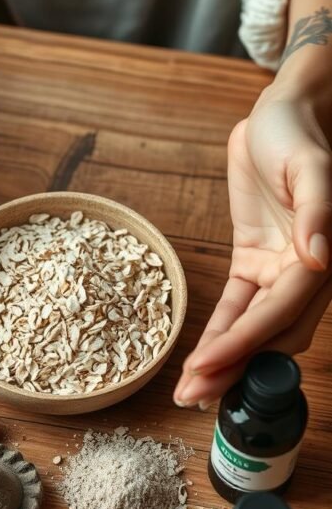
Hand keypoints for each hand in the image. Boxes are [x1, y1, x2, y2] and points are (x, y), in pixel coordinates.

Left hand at [174, 87, 331, 406]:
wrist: (285, 112)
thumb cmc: (299, 135)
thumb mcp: (312, 167)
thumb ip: (318, 213)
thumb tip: (320, 260)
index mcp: (324, 258)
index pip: (281, 313)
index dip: (246, 343)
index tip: (210, 366)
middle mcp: (305, 274)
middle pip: (269, 334)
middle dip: (232, 367)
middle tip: (193, 396)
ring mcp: (279, 270)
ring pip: (252, 328)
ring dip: (224, 360)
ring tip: (189, 390)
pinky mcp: (256, 260)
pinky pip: (236, 305)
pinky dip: (218, 332)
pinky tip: (197, 358)